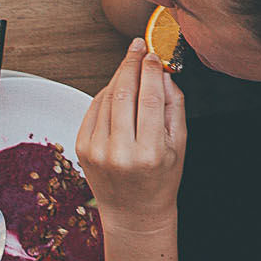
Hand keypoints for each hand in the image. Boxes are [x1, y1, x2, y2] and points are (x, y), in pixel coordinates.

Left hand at [76, 39, 186, 231]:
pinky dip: (105, 94)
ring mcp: (97, 150)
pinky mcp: (82, 148)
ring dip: (118, 77)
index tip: (153, 54)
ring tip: (130, 66)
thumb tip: (163, 73)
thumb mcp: (178, 146)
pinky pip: (94, 110)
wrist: (134, 213)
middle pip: (124, 93)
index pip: (150, 99)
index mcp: (149, 152)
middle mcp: (120, 152)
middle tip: (137, 47)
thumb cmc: (160, 180)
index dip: (151, 71)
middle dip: (130, 64)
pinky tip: (116, 89)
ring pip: (106, 98)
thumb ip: (174, 107)